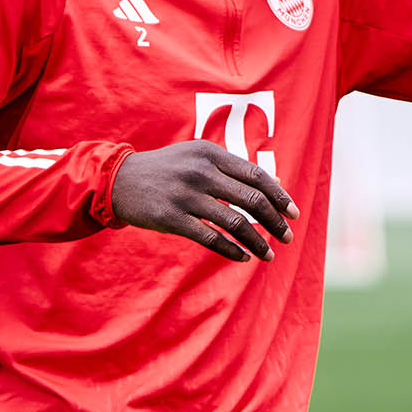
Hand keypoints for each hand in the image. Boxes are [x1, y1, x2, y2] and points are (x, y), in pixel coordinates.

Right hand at [110, 141, 298, 262]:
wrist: (118, 180)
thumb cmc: (168, 170)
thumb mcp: (198, 158)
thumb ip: (233, 169)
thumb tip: (275, 184)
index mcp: (211, 154)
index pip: (256, 176)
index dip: (279, 197)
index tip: (294, 213)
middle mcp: (200, 172)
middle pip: (251, 200)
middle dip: (275, 221)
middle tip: (287, 236)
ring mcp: (185, 195)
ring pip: (235, 222)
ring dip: (257, 241)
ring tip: (270, 254)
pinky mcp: (171, 218)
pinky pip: (211, 238)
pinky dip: (232, 250)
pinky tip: (244, 257)